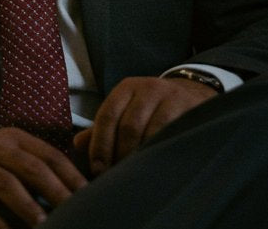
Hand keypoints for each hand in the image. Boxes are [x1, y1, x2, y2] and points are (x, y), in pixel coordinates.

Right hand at [0, 127, 86, 228]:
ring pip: (5, 183)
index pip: (48, 154)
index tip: (89, 196)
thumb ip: (32, 167)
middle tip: (75, 212)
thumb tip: (71, 190)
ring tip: (44, 225)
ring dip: (27, 206)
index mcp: (13, 139)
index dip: (70, 175)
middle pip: (30, 167)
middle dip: (56, 190)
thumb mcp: (4, 156)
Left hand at [73, 76, 216, 176]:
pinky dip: (162, 154)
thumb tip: (77, 145)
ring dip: (141, 158)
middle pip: (129, 126)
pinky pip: (173, 136)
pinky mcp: (190, 110)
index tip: (97, 169)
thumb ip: (102, 128)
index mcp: (127, 88)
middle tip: (117, 178)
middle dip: (121, 156)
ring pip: (151, 133)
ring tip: (135, 177)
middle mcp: (148, 88)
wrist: (188, 95)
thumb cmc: (149, 109)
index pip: (107, 116)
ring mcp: (171, 98)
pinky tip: (156, 168)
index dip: (100, 145)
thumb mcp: (125, 111)